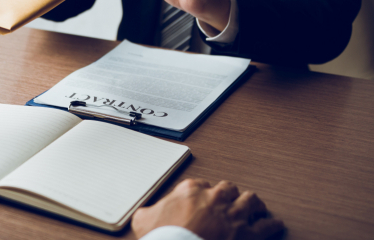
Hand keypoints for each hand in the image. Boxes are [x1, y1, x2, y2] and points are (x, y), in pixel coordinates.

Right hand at [132, 179, 283, 239]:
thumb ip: (148, 212)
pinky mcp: (248, 234)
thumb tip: (145, 214)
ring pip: (251, 200)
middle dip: (230, 195)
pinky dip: (272, 224)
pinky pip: (268, 225)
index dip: (204, 192)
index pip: (201, 184)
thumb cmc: (163, 237)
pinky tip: (273, 224)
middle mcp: (214, 198)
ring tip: (255, 208)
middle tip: (231, 201)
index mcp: (190, 190)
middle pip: (228, 188)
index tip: (204, 199)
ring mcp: (233, 215)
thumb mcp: (144, 220)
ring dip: (253, 204)